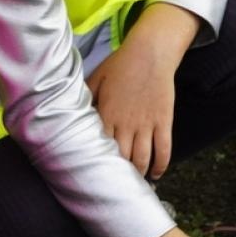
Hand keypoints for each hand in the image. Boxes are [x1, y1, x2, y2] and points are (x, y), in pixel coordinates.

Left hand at [86, 3, 197, 177]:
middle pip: (121, 158)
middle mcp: (126, 124)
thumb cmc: (120, 65)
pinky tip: (157, 174)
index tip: (93, 172)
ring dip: (139, 173)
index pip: (98, 146)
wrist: (150, 53)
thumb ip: (84, 98)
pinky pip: (164, 149)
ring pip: (143, 158)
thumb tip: (70, 110)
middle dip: (117, 174)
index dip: (96, 161)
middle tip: (114, 183)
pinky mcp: (163, 122)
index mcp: (106, 114)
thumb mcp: (96, 79)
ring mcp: (146, 124)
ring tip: (134, 182)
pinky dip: (161, 165)